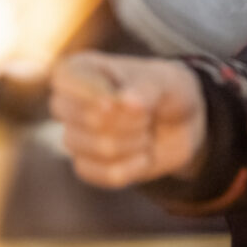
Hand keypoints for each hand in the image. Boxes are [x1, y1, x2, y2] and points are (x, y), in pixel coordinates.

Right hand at [49, 51, 206, 187]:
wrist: (180, 122)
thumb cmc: (164, 91)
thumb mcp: (164, 80)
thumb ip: (145, 89)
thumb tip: (126, 102)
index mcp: (78, 71)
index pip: (66, 82)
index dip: (94, 94)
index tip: (119, 100)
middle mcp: (68, 104)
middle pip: (86, 119)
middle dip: (127, 120)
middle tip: (145, 114)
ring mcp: (75, 137)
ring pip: (100, 148)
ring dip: (135, 142)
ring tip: (145, 133)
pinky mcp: (87, 166)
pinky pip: (105, 174)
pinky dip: (133, 167)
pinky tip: (142, 156)